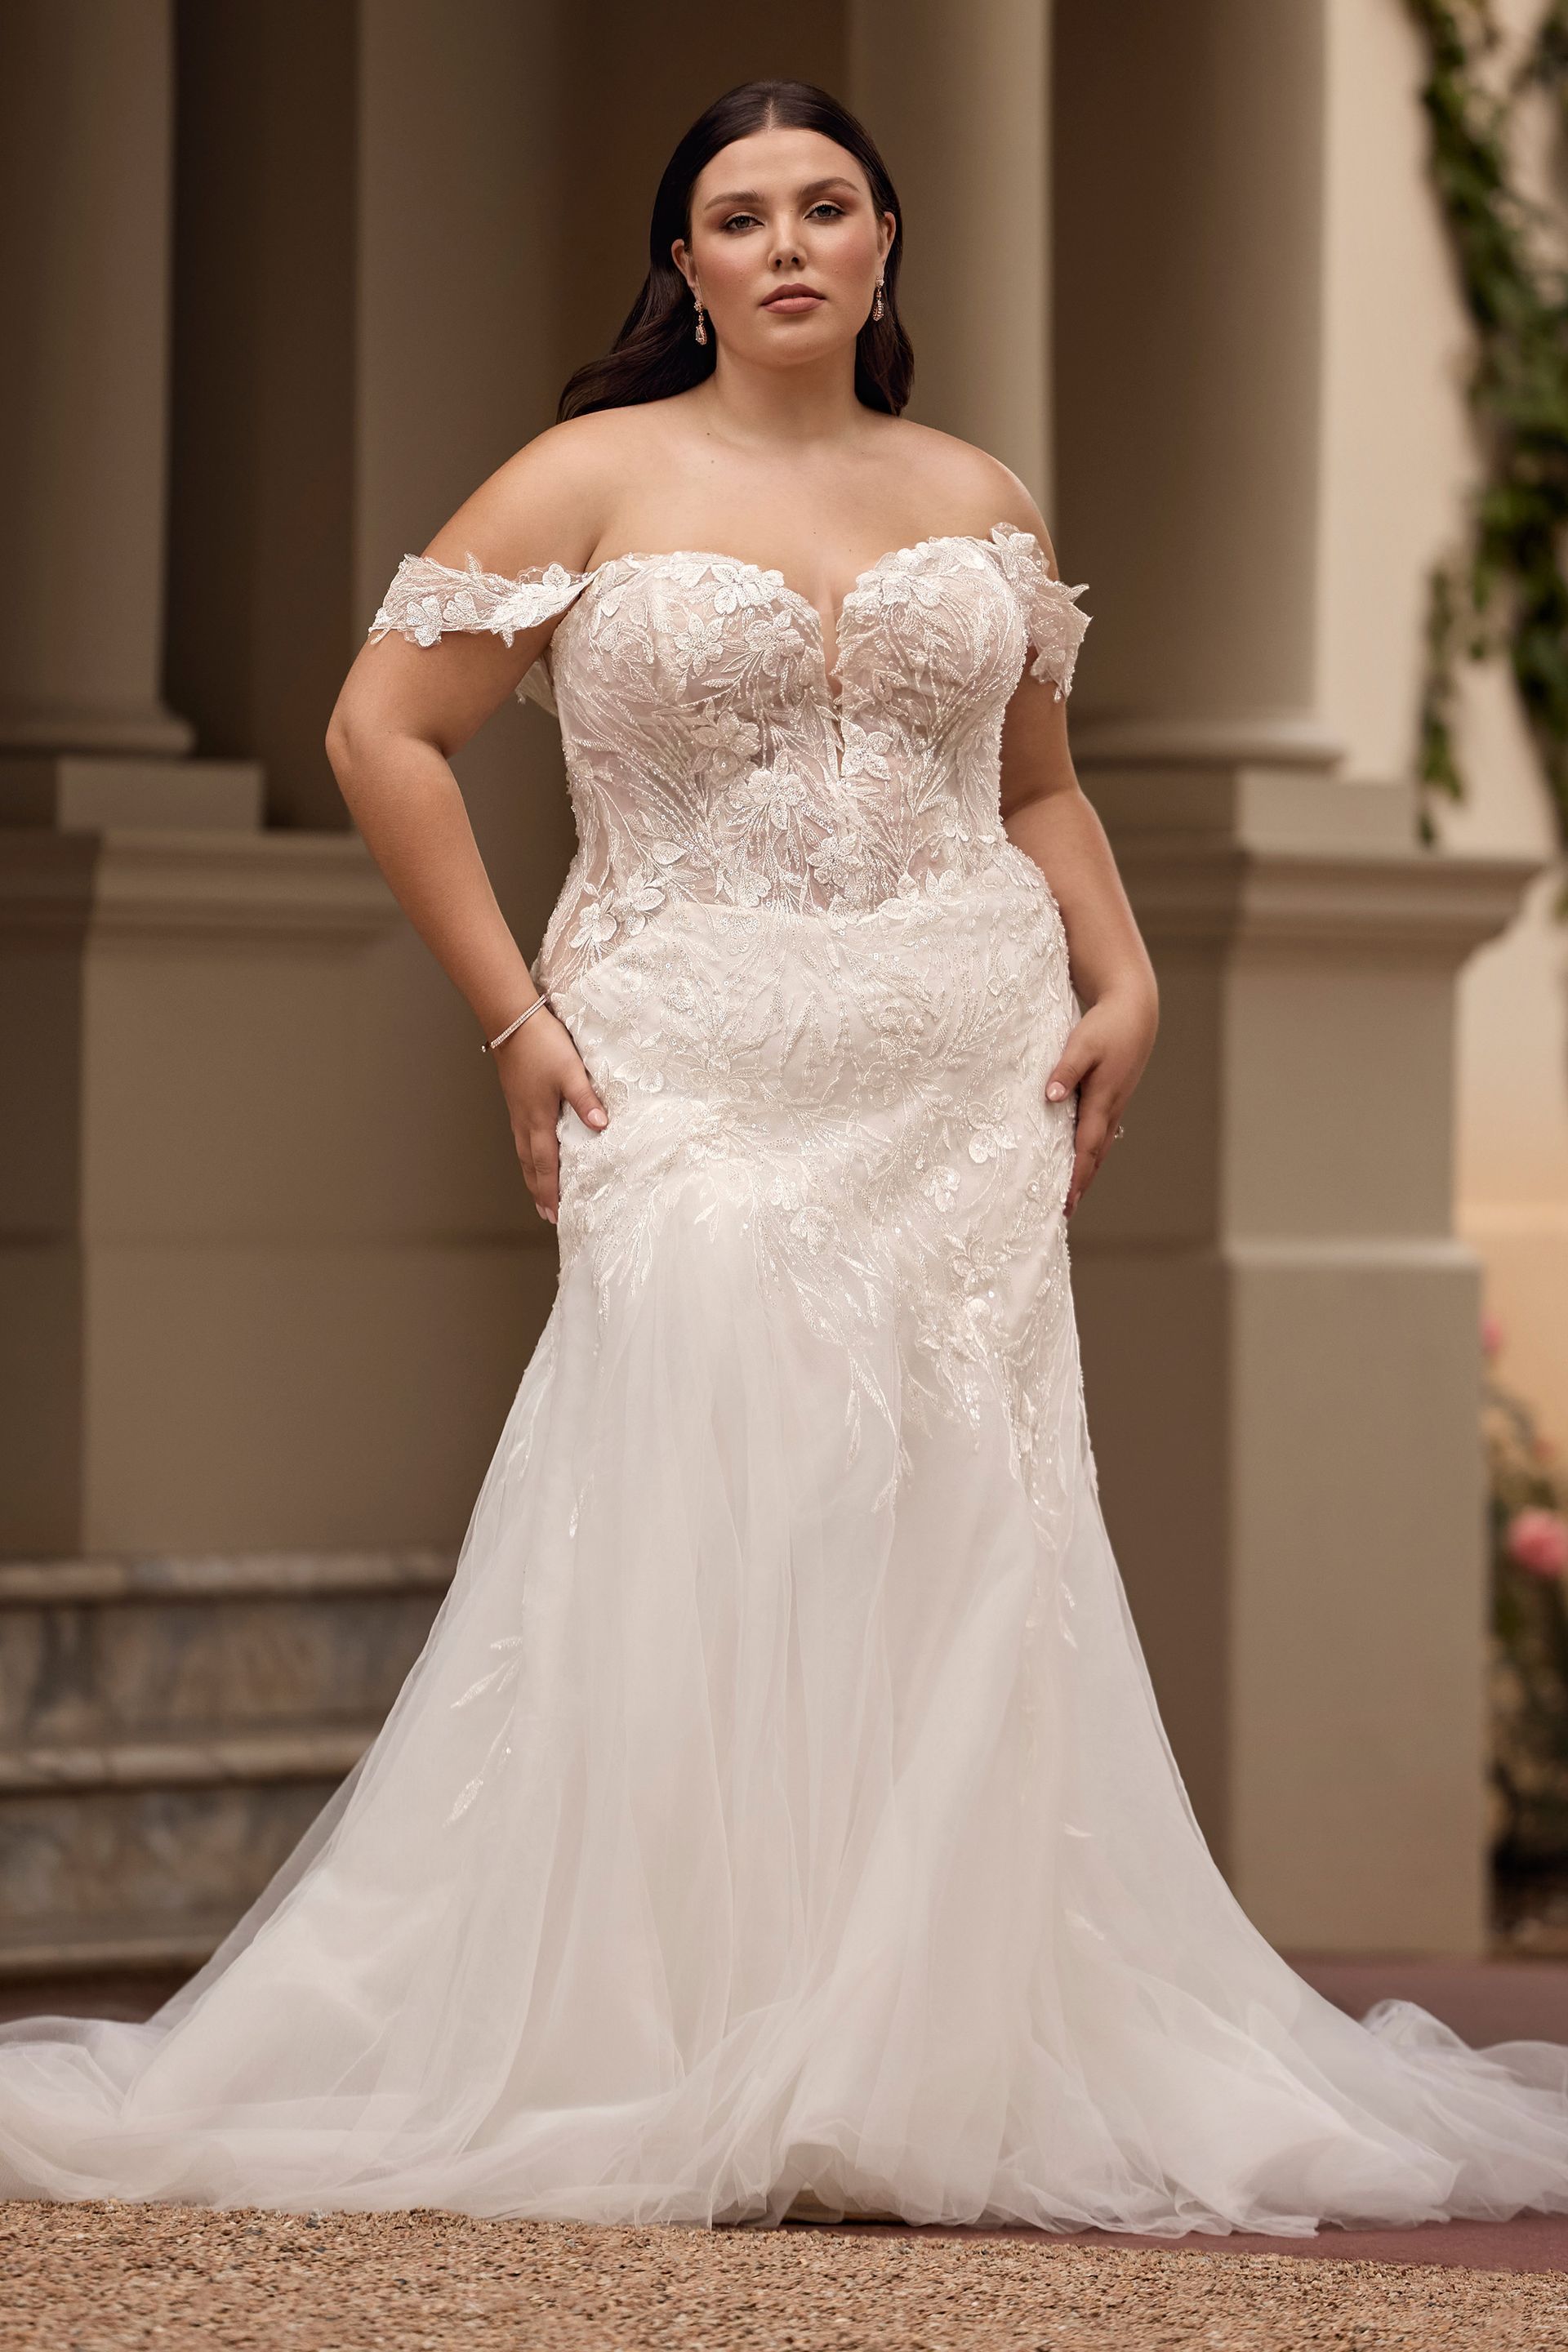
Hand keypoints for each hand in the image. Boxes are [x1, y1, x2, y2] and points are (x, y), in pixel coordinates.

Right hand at [492, 1008, 607, 1225]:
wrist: (511, 1021)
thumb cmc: (542, 1044)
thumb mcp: (571, 1071)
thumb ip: (586, 1100)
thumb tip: (601, 1126)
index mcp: (539, 1119)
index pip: (546, 1165)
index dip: (551, 1191)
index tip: (555, 1214)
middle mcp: (525, 1120)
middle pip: (531, 1165)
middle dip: (539, 1191)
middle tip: (547, 1215)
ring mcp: (518, 1111)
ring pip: (523, 1153)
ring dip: (532, 1176)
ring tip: (538, 1193)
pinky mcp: (516, 1100)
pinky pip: (521, 1138)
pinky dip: (527, 1155)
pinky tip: (532, 1154)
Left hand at [1044, 984, 1156, 1218]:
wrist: (1135, 1012)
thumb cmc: (1106, 1026)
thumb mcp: (1082, 1045)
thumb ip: (1065, 1070)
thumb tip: (1051, 1096)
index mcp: (1102, 1102)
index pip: (1085, 1149)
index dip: (1075, 1178)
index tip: (1065, 1203)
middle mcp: (1110, 1110)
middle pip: (1094, 1157)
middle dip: (1080, 1185)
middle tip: (1064, 1213)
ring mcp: (1114, 1106)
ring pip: (1098, 1148)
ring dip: (1086, 1172)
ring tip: (1071, 1196)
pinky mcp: (1112, 1098)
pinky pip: (1099, 1134)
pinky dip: (1089, 1153)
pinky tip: (1080, 1159)